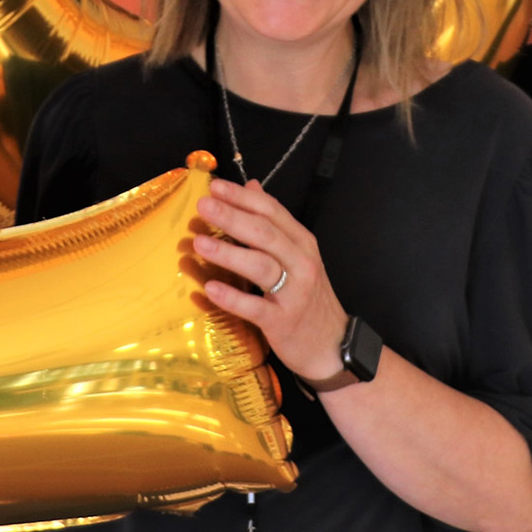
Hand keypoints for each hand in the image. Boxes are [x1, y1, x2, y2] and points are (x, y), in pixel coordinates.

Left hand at [192, 178, 350, 381]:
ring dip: (228, 253)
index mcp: (302, 242)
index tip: (215, 186)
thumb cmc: (307, 298)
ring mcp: (294, 292)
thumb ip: (274, 222)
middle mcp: (301, 262)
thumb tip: (251, 186)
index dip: (243, 197)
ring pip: (260, 265)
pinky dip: (232, 297)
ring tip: (199, 243)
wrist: (332, 346)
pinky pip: (255, 307)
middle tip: (203, 205)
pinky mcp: (283, 321)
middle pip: (264, 233)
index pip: (272, 211)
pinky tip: (210, 289)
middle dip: (232, 217)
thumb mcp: (297, 255)